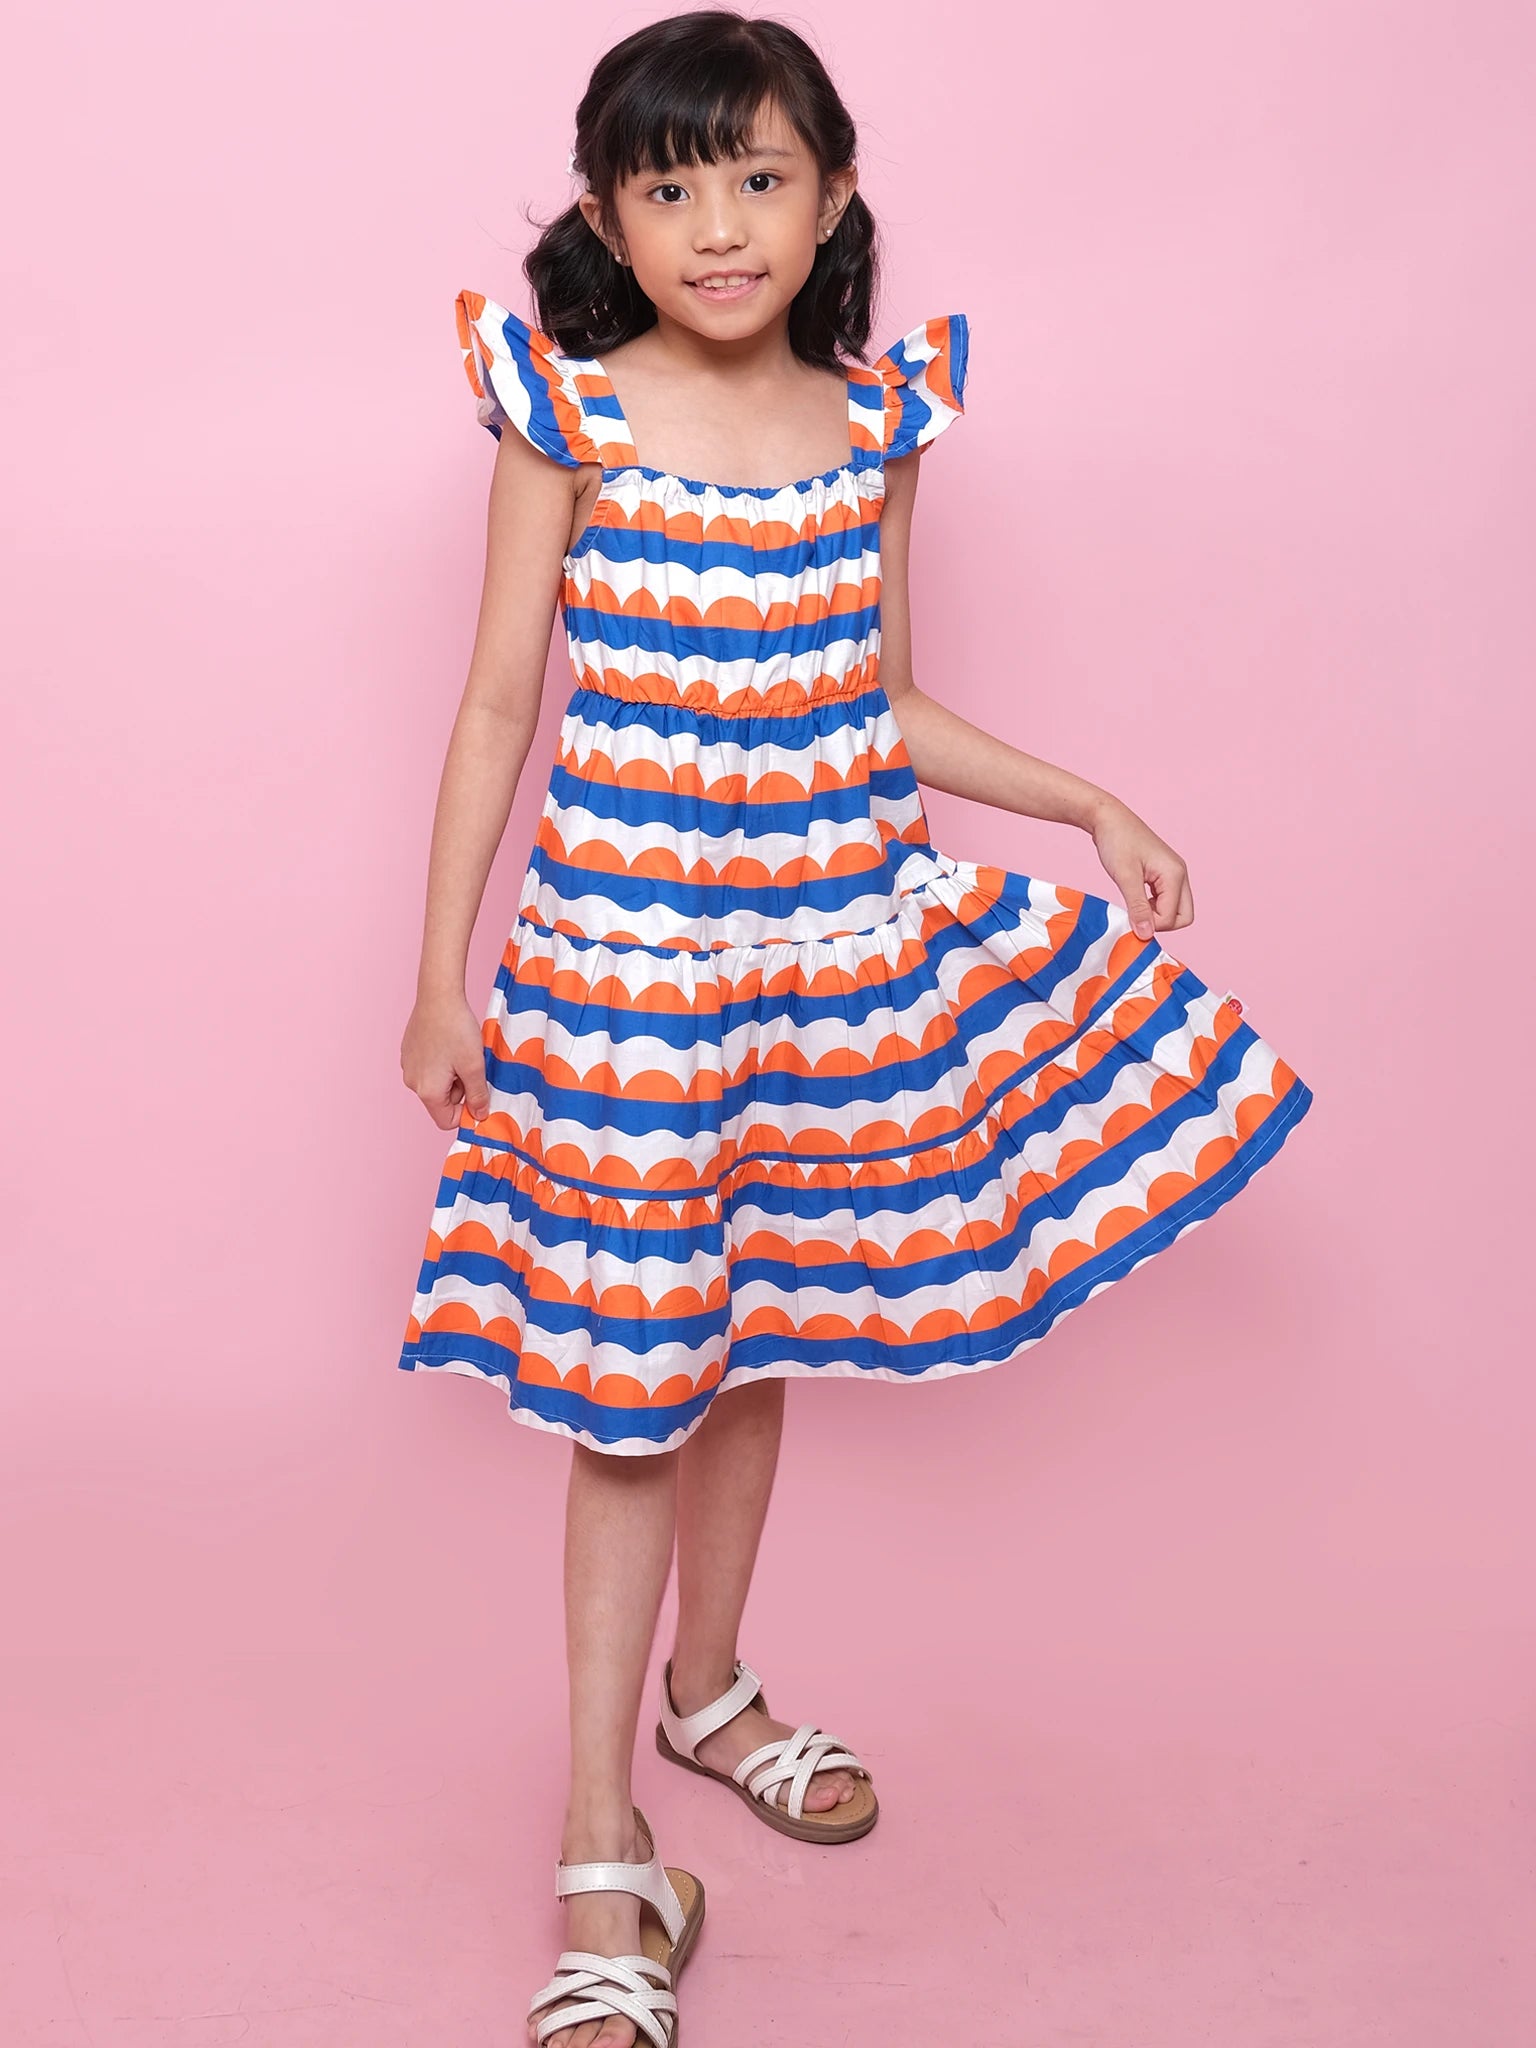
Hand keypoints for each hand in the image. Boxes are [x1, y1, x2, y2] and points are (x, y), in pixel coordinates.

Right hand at [401, 991, 492, 1130]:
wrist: (438, 996)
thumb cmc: (457, 1030)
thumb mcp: (475, 1066)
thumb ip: (478, 1095)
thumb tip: (479, 1115)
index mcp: (427, 1091)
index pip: (447, 1121)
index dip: (466, 1111)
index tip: (478, 1092)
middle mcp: (412, 1082)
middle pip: (442, 1102)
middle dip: (460, 1090)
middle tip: (471, 1066)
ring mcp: (408, 1066)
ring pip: (436, 1085)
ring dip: (452, 1076)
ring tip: (460, 1053)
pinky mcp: (409, 1053)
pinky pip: (428, 1069)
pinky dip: (442, 1063)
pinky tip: (449, 1044)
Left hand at [1087, 796, 1193, 940]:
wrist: (1108, 818)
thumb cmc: (1117, 842)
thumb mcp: (1125, 877)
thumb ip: (1137, 907)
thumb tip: (1145, 935)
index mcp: (1175, 875)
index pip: (1172, 918)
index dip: (1151, 924)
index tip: (1129, 918)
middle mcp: (1180, 874)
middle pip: (1183, 916)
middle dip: (1161, 923)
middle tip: (1136, 915)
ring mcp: (1174, 874)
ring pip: (1176, 909)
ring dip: (1156, 915)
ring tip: (1134, 904)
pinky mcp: (1164, 874)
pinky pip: (1167, 900)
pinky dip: (1153, 906)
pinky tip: (1136, 899)